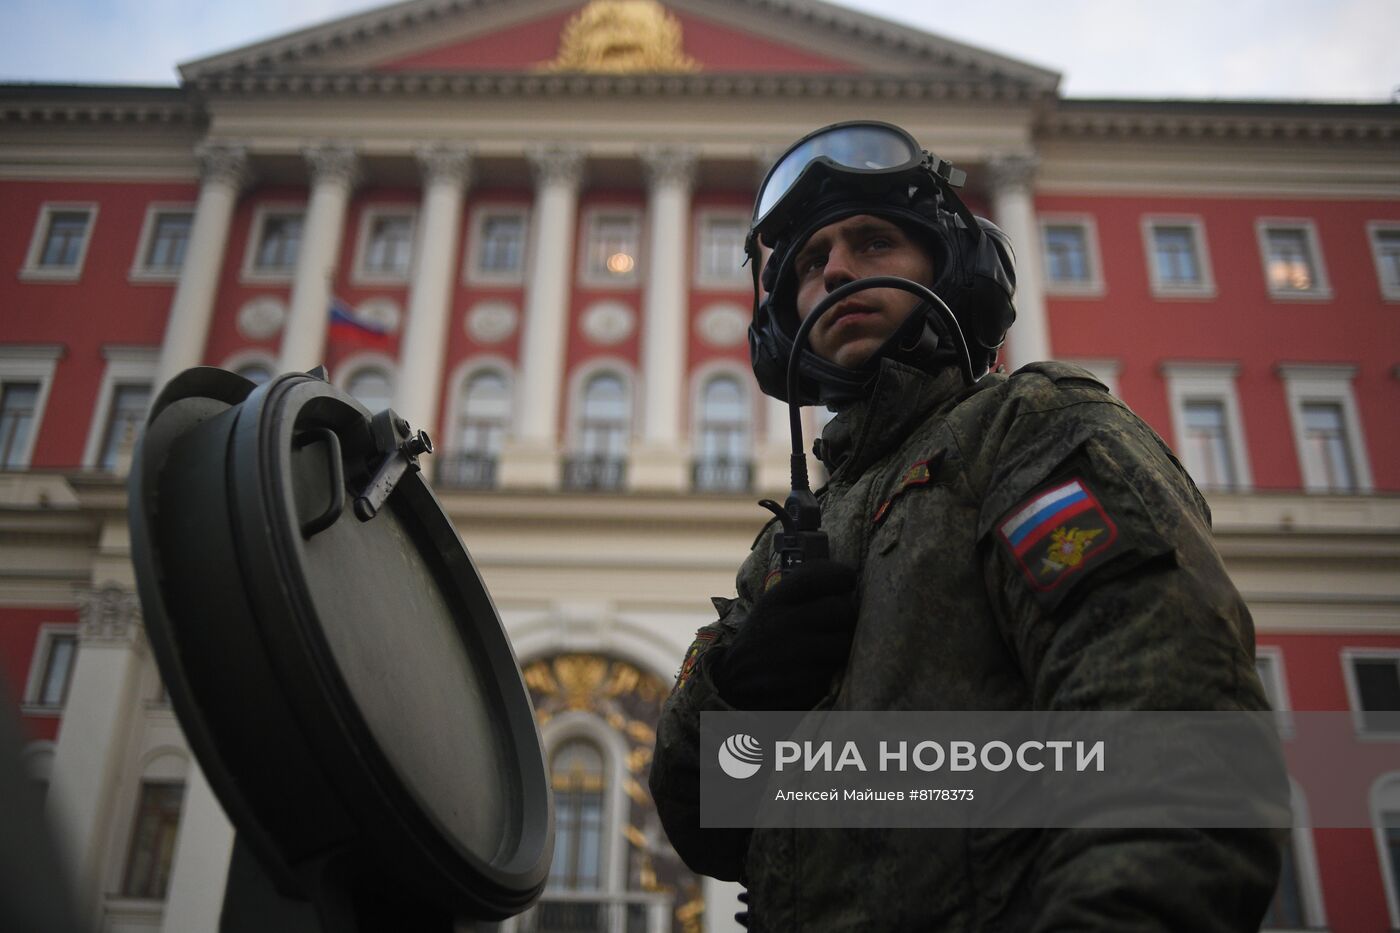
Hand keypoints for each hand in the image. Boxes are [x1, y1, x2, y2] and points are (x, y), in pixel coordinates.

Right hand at [711, 560, 858, 709]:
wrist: (733, 681)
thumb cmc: (764, 636)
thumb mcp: (772, 606)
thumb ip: (802, 589)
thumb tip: (846, 577)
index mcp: (774, 600)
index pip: (813, 577)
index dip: (839, 575)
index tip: (848, 580)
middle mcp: (781, 624)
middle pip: (840, 609)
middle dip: (848, 617)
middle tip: (842, 622)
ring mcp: (791, 655)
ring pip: (844, 643)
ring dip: (844, 646)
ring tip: (833, 647)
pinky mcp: (801, 683)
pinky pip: (835, 671)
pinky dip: (833, 670)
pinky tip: (820, 668)